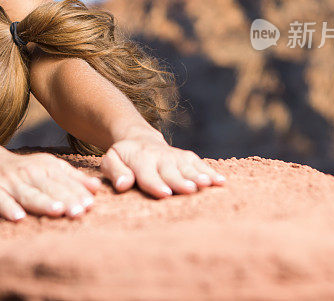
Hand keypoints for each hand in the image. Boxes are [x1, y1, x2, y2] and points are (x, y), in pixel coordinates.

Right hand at [0, 149, 101, 221]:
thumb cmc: (23, 170)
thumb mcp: (49, 167)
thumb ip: (73, 177)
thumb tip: (97, 188)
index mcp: (45, 166)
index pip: (64, 180)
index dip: (77, 192)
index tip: (90, 204)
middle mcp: (28, 172)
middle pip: (49, 187)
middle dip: (65, 199)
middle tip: (79, 211)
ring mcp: (9, 181)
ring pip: (28, 194)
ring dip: (43, 202)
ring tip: (56, 211)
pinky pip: (0, 200)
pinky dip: (8, 208)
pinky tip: (18, 218)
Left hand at [101, 133, 225, 197]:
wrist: (139, 139)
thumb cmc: (124, 158)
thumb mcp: (111, 161)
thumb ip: (115, 172)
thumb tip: (123, 185)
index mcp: (140, 159)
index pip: (147, 174)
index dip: (156, 184)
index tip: (165, 193)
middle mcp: (160, 157)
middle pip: (171, 172)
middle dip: (180, 181)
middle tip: (190, 189)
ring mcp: (175, 157)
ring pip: (188, 167)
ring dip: (198, 175)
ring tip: (208, 183)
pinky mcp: (187, 158)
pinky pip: (200, 164)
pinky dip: (211, 172)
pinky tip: (221, 182)